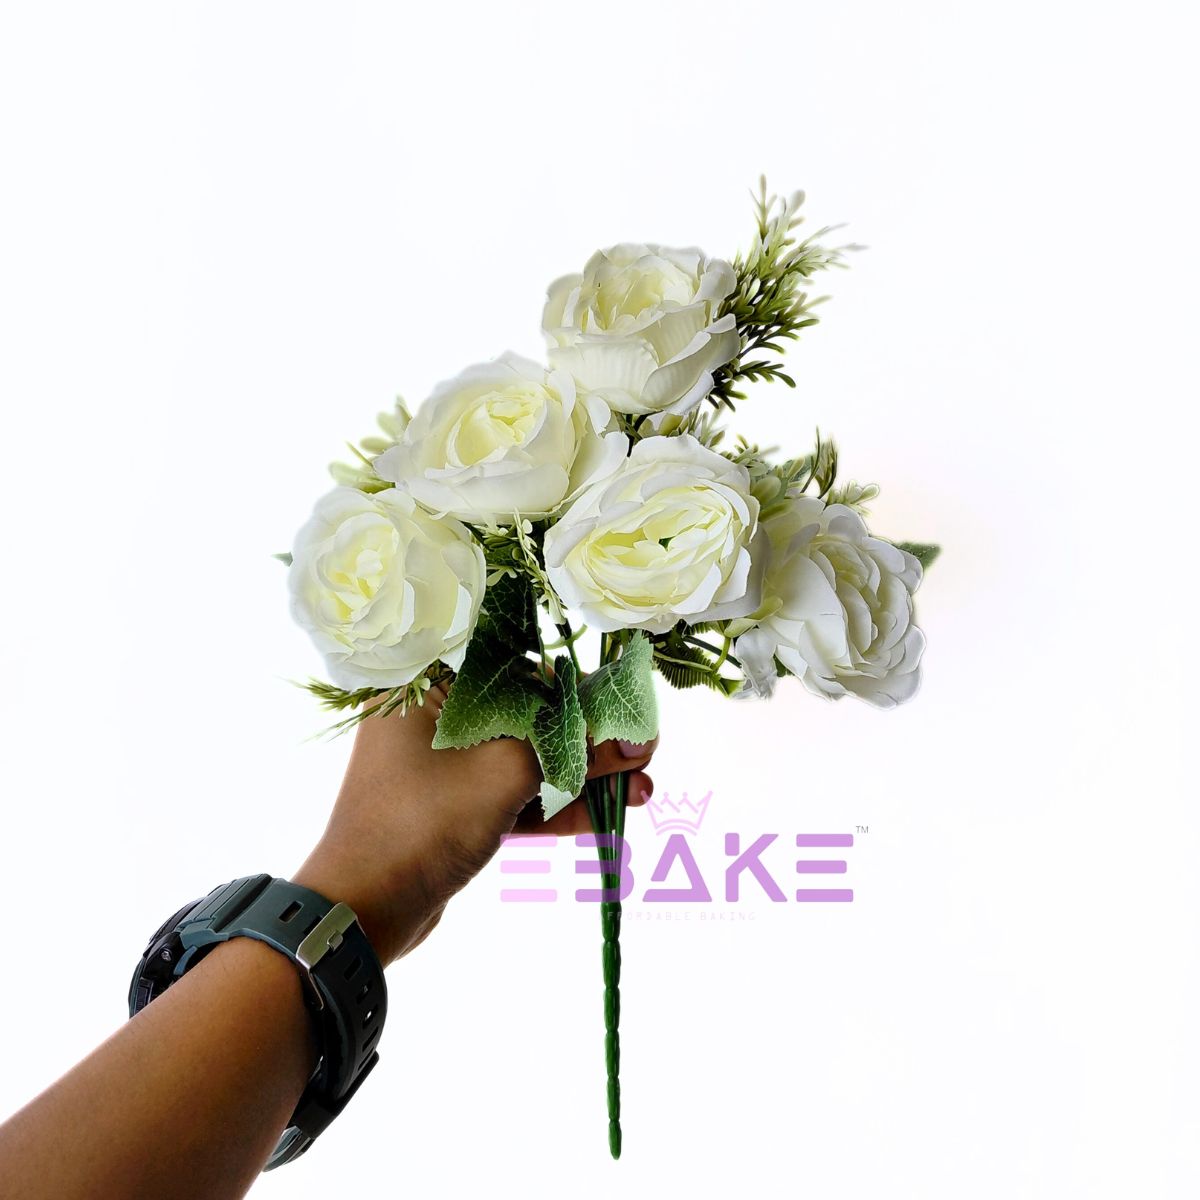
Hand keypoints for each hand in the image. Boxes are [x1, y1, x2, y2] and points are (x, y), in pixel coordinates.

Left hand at [293, 682, 656, 964]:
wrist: (360, 915)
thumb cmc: (421, 827)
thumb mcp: (504, 776)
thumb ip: (571, 749)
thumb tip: (635, 734)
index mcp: (427, 687)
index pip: (517, 668)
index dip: (580, 688)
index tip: (628, 708)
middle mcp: (433, 718)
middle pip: (529, 717)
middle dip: (591, 740)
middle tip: (645, 753)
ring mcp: (443, 767)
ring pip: (526, 760)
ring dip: (582, 778)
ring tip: (643, 789)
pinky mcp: (454, 808)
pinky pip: (512, 794)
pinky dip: (555, 806)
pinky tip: (607, 815)